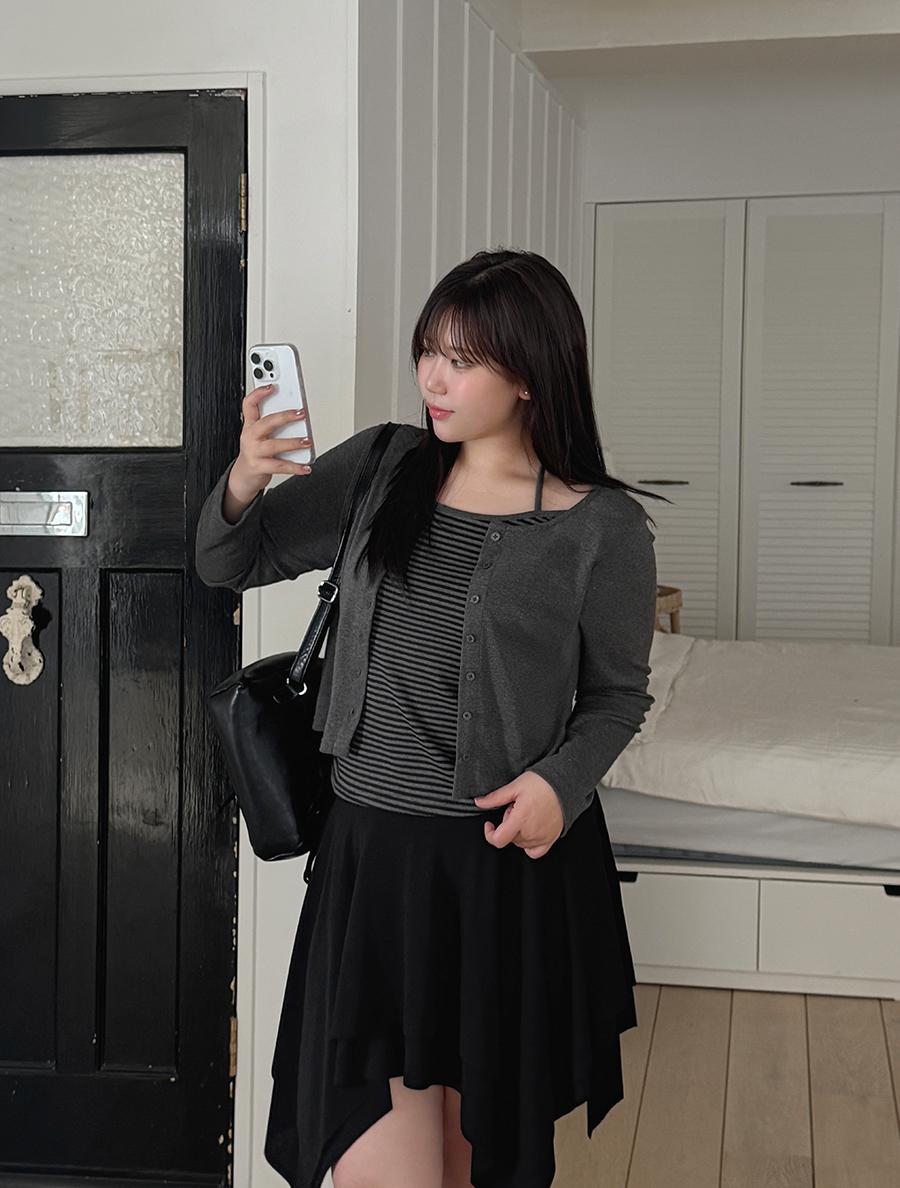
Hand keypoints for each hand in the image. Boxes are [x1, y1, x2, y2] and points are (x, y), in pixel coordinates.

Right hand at [223, 386, 311, 522]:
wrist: (244, 476)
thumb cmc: (256, 452)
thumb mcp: (258, 436)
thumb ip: (273, 425)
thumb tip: (297, 417)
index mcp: (250, 425)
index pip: (249, 405)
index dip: (258, 394)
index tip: (272, 387)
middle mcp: (250, 437)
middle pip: (266, 423)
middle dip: (285, 417)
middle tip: (300, 413)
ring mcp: (254, 452)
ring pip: (274, 445)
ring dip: (293, 443)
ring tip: (307, 441)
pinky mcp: (260, 467)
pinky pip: (280, 466)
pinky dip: (295, 467)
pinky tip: (305, 467)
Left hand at [474, 772, 563, 858]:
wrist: (564, 784)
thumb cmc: (542, 783)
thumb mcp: (515, 786)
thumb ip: (495, 797)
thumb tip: (478, 802)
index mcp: (520, 820)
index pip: (498, 840)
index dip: (490, 834)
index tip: (490, 825)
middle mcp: (531, 832)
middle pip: (509, 839)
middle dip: (507, 825)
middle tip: (515, 808)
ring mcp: (542, 837)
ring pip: (520, 844)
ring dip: (518, 833)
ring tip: (525, 815)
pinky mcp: (551, 838)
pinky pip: (536, 852)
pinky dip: (529, 846)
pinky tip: (529, 832)